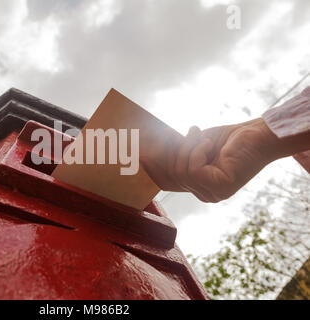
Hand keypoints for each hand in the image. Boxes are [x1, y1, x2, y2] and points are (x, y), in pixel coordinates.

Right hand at [143, 118, 281, 201]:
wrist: (257, 134)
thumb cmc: (228, 139)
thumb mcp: (195, 147)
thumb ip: (177, 155)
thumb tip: (149, 152)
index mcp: (200, 187)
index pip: (170, 182)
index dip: (154, 170)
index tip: (139, 158)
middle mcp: (206, 194)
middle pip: (173, 175)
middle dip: (176, 151)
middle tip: (191, 132)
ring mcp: (213, 194)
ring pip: (182, 171)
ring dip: (190, 148)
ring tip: (204, 138)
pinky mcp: (220, 187)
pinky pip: (193, 170)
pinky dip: (198, 151)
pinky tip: (210, 145)